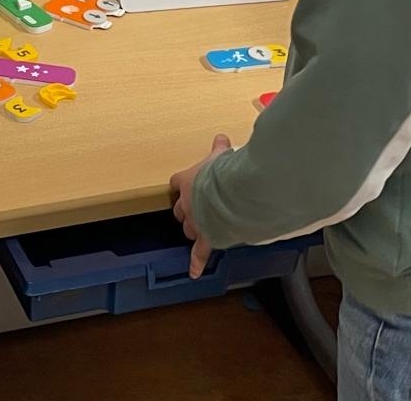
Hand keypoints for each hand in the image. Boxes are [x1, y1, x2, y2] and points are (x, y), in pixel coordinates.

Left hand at [171, 134, 231, 277]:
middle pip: (181, 210)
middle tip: (195, 208)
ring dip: (194, 229)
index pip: (178, 183)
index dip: (182, 185)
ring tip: (202, 229)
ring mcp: (196, 223)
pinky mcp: (207, 238)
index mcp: (188, 182)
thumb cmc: (226, 173)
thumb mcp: (221, 157)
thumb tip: (220, 138)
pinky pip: (200, 253)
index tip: (184, 184)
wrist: (232, 194)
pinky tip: (193, 272)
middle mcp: (188, 204)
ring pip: (189, 229)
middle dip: (187, 210)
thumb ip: (219, 149)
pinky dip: (196, 263)